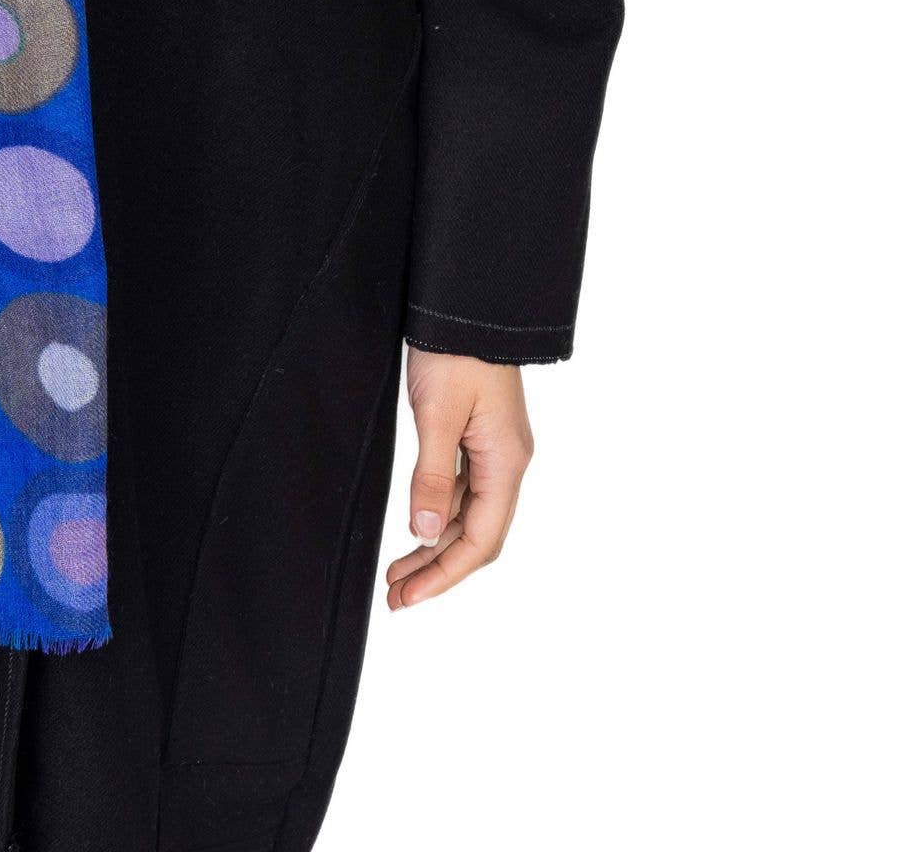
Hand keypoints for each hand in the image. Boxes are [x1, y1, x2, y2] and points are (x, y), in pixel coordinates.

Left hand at [385, 348, 533, 609]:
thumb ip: (432, 476)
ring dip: (435, 545)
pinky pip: (463, 488)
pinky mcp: (480, 434)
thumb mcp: (437, 414)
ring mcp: (495, 448)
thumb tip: (424, 532)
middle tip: (397, 596)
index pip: (480, 541)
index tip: (409, 598)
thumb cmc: (456, 352)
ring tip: (399, 571)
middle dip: (437, 569)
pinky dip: (439, 511)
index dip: (444, 575)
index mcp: (505, 463)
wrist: (467, 304)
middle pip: (476, 535)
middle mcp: (507, 462)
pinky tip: (418, 524)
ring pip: (468, 514)